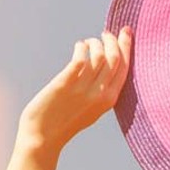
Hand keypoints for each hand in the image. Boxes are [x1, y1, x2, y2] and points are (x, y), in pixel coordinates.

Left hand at [19, 28, 132, 149]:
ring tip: (88, 42)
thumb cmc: (65, 121)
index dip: (126, 47)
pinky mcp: (65, 83)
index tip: (125, 31)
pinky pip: (81, 58)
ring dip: (95, 43)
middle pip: (115, 58)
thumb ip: (102, 91)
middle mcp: (100, 94)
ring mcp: (83, 89)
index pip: (125, 68)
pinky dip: (82, 47)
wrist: (43, 137)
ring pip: (99, 55)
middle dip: (113, 40)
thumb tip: (105, 63)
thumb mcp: (92, 109)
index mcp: (109, 100)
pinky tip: (79, 46)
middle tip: (105, 33)